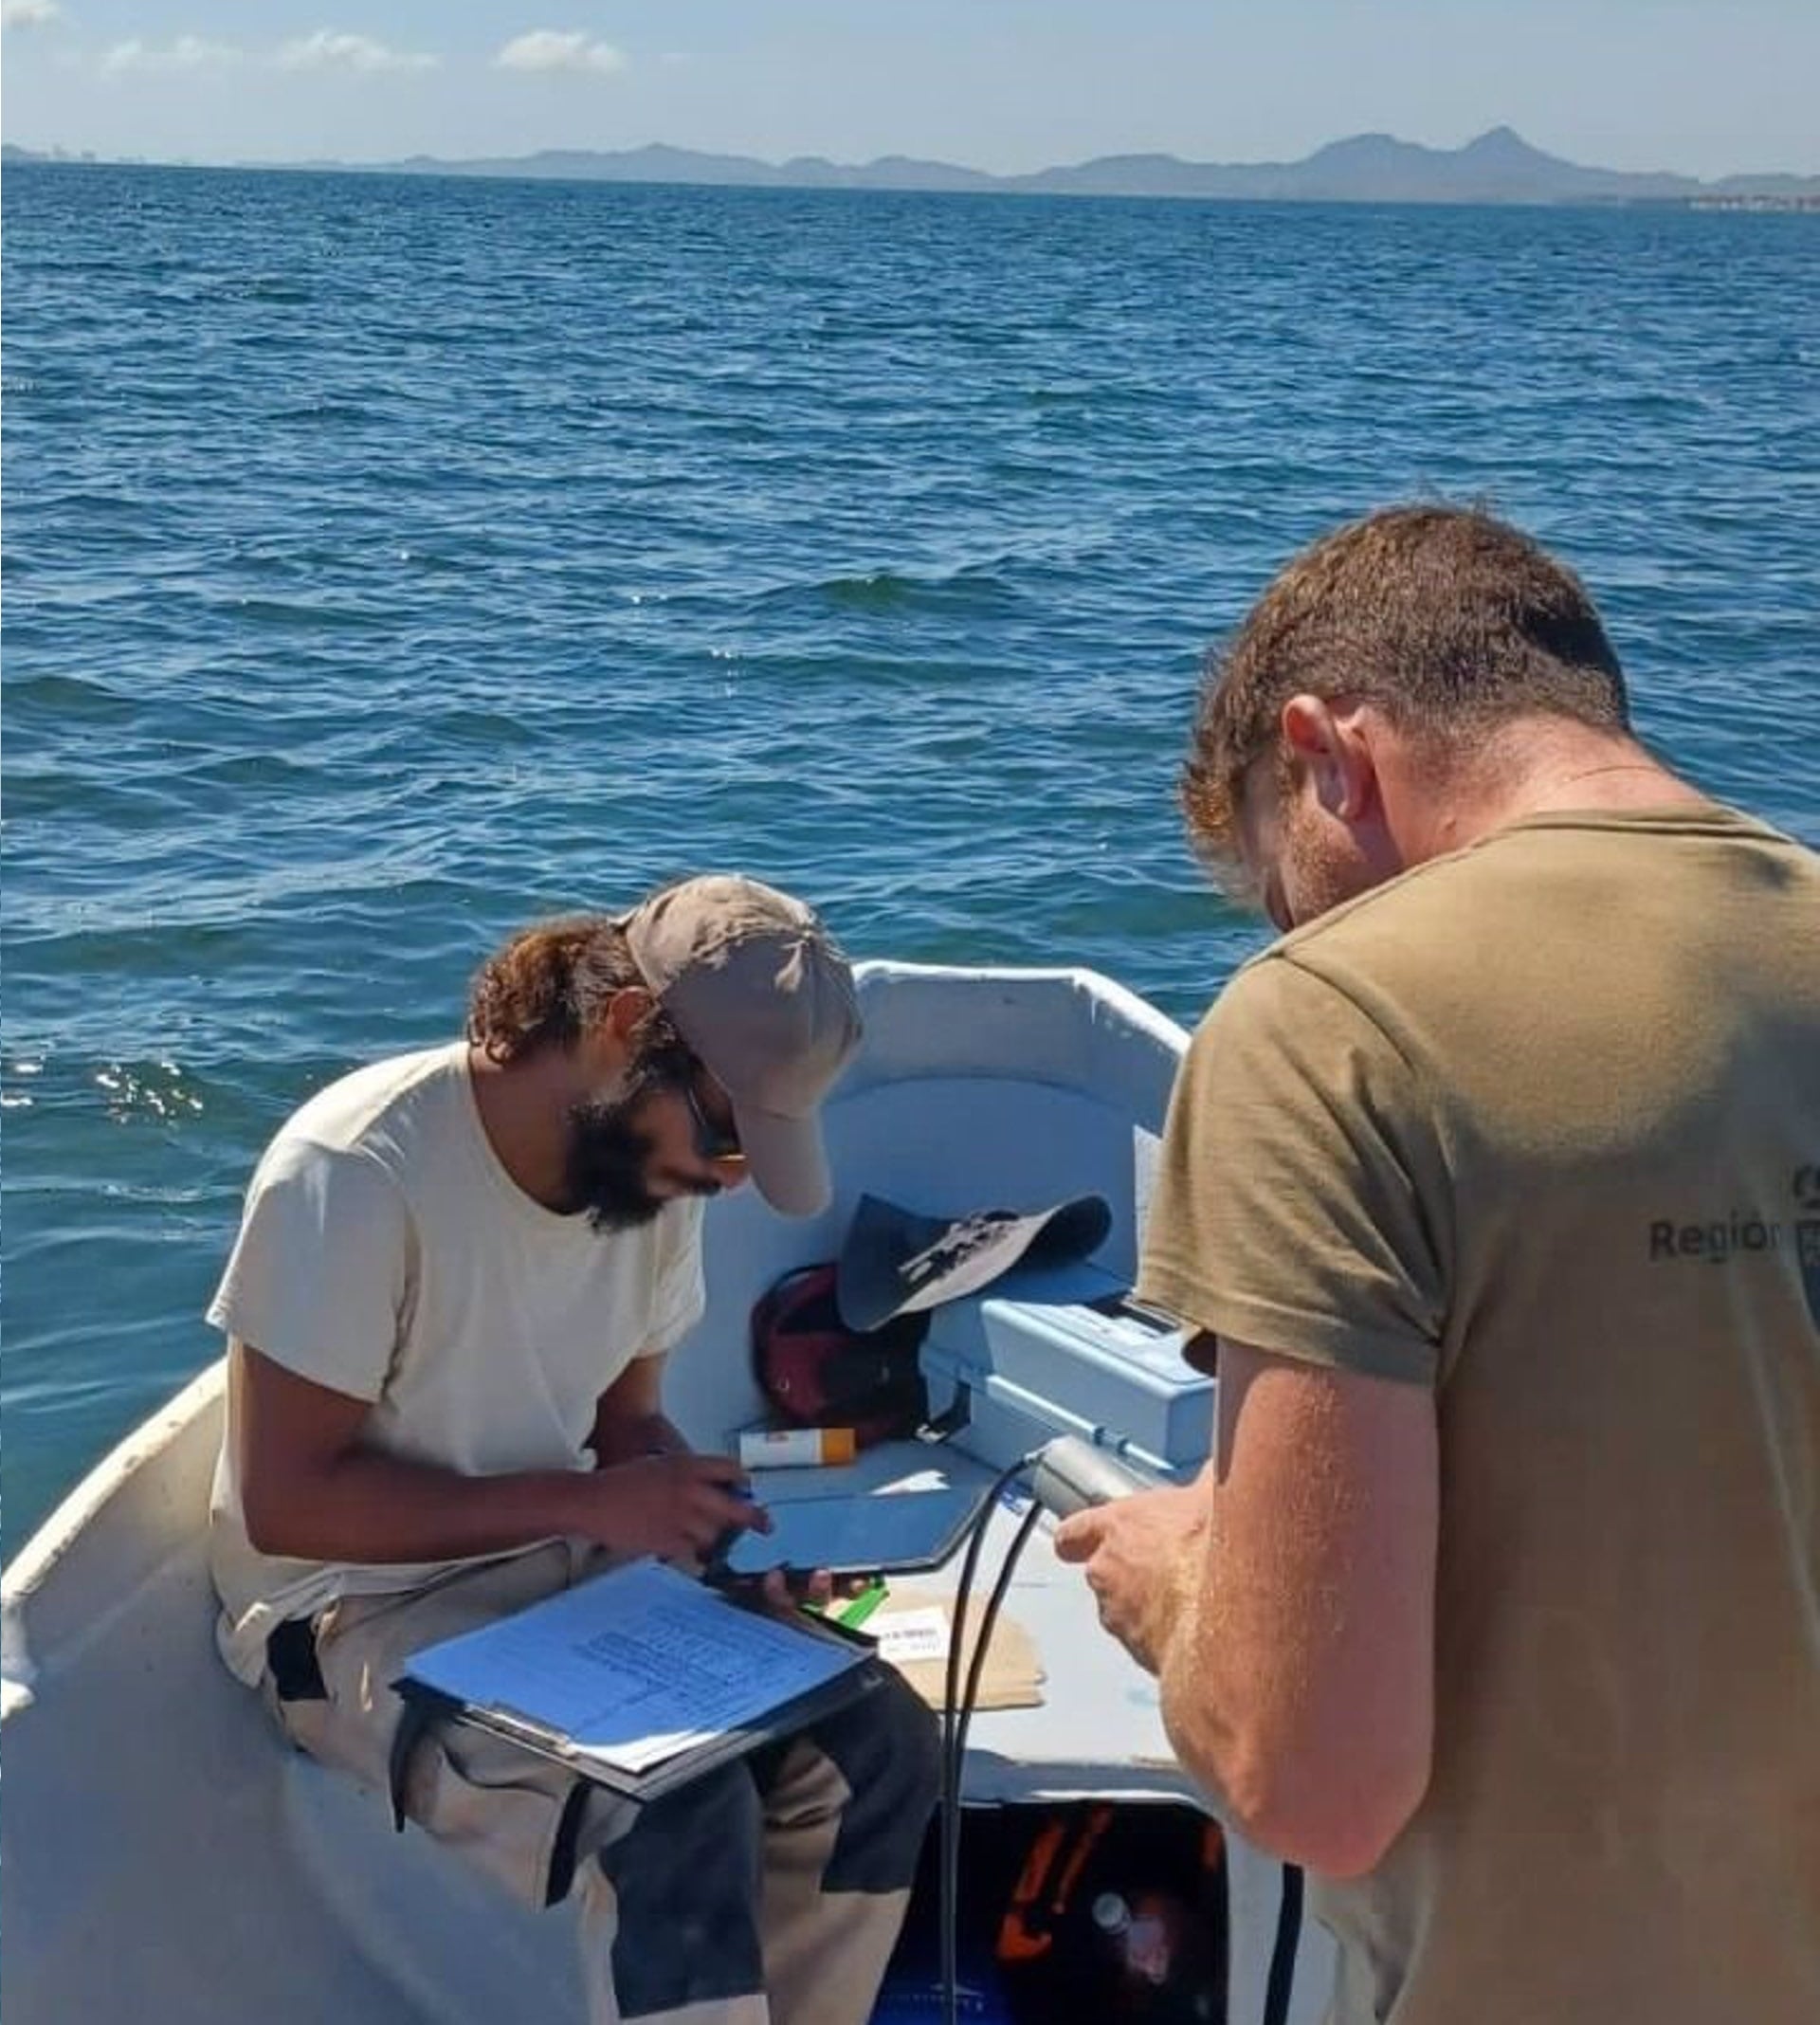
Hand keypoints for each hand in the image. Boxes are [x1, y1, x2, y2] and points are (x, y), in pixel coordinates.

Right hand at [576, 1452, 769, 1564]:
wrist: (594, 1501)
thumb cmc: (624, 1481)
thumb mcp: (662, 1466)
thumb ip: (690, 1476)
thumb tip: (716, 1489)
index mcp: (688, 1466)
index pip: (732, 1470)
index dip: (743, 1482)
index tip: (748, 1491)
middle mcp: (690, 1490)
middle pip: (736, 1507)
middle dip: (755, 1518)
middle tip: (766, 1525)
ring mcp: (681, 1518)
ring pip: (715, 1534)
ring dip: (716, 1537)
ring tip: (706, 1537)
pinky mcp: (668, 1541)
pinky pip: (693, 1550)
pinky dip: (694, 1551)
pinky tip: (688, 1548)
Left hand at [1053, 1483, 1206, 1676]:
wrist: (1223, 1615)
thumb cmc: (1208, 1549)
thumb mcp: (1212, 1494)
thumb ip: (1205, 1479)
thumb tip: (1217, 1465)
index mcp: (1117, 1526)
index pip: (1075, 1531)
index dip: (1077, 1537)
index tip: (1075, 1541)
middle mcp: (1107, 1572)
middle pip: (1103, 1572)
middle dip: (1129, 1572)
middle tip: (1165, 1568)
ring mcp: (1119, 1616)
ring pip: (1124, 1611)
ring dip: (1148, 1607)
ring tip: (1190, 1602)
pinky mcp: (1139, 1653)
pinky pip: (1150, 1643)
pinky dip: (1168, 1637)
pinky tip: (1199, 1629)